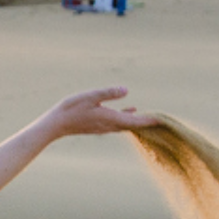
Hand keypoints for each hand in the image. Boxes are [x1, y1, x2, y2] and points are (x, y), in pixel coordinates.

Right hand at [41, 87, 158, 138]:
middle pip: (133, 125)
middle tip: (162, 118)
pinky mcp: (97, 125)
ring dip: (138, 120)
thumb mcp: (90, 96)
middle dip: (147, 122)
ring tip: (149, 115)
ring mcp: (103, 127)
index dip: (149, 120)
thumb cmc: (71, 109)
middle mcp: (109, 125)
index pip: (135, 122)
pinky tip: (130, 110)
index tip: (163, 120)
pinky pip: (118, 123)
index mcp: (110, 118)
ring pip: (126, 125)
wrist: (55, 125)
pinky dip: (127, 118)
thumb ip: (108, 93)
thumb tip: (126, 90)